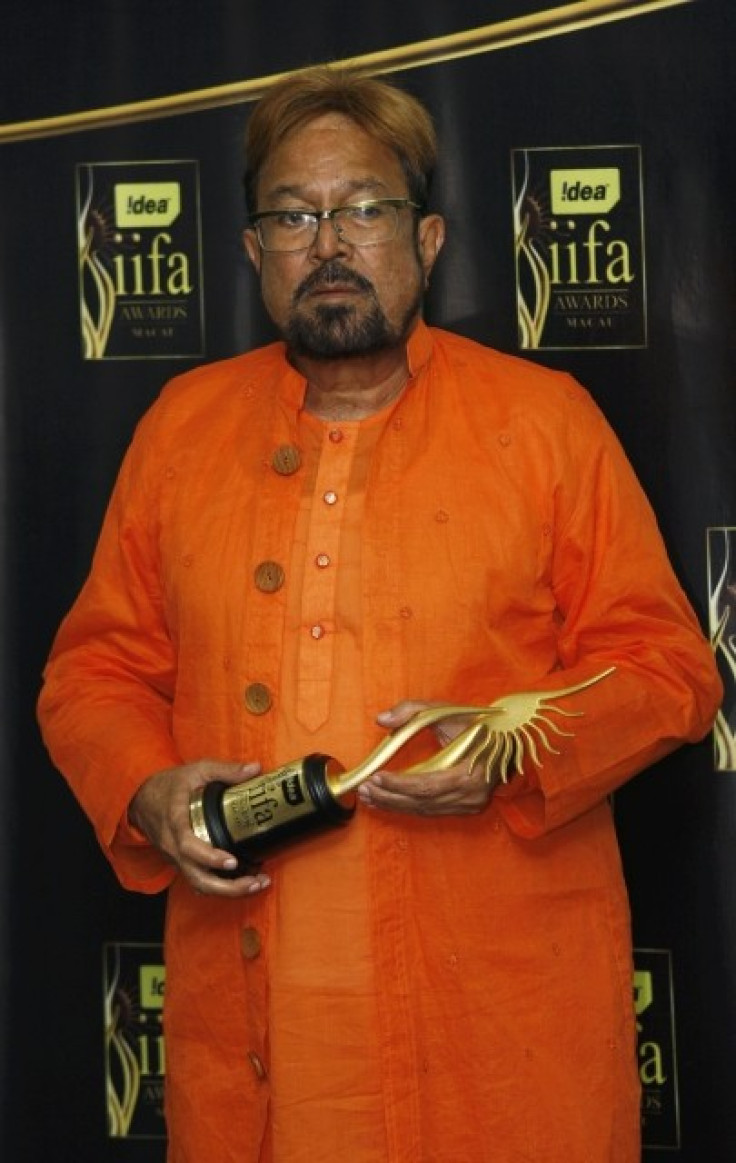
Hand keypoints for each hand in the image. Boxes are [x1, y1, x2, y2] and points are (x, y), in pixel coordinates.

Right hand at [128, 759, 271, 896]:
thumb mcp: (196, 770)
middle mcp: (173, 847)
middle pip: (197, 878)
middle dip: (228, 887)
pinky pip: (198, 882)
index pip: (188, 846)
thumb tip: (255, 768)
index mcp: (174, 822)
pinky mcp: (180, 863)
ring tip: (256, 884)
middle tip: (255, 882)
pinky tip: (241, 883)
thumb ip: (225, 770)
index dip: (210, 858)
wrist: (139, 799)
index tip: (232, 862)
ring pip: (198, 885)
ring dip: (227, 891)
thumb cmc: (168, 785)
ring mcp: (176, 858)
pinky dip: (219, 888)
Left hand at [357, 700, 498, 816]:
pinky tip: (387, 801)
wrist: (507, 740)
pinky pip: (430, 810)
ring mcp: (469, 804)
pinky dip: (407, 806)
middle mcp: (470, 796)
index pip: (426, 785)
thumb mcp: (445, 710)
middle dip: (389, 796)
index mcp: (469, 773)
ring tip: (369, 796)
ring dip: (393, 804)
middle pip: (422, 802)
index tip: (375, 777)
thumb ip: (411, 710)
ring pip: (424, 809)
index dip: (398, 784)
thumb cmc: (475, 723)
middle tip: (363, 788)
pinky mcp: (465, 807)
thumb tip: (381, 720)